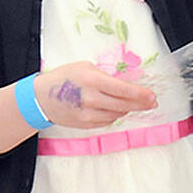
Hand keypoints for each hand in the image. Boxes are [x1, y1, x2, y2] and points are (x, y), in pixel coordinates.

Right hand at [35, 60, 155, 128]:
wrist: (40, 98)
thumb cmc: (63, 78)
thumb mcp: (84, 67)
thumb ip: (105, 76)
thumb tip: (125, 84)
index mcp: (92, 81)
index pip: (124, 89)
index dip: (141, 94)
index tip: (152, 95)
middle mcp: (91, 99)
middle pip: (124, 105)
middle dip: (141, 104)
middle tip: (152, 103)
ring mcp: (88, 114)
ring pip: (118, 114)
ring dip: (128, 109)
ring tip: (133, 104)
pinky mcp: (86, 124)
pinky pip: (108, 121)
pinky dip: (114, 115)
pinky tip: (115, 109)